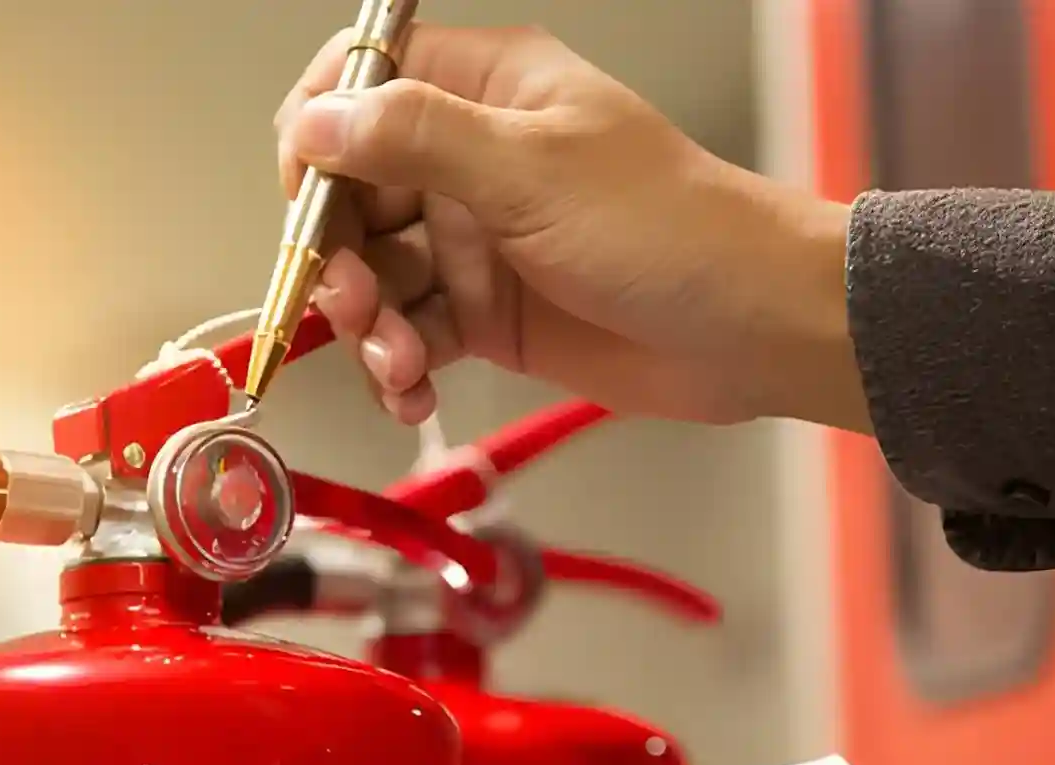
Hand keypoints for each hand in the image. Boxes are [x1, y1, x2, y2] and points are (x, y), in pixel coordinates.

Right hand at [275, 23, 866, 431]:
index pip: (364, 82)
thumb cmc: (660, 228)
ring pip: (375, 272)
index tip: (306, 195)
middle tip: (352, 303)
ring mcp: (474, 241)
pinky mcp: (485, 315)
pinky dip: (399, 366)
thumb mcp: (530, 171)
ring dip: (368, 324)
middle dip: (337, 253)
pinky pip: (411, 334)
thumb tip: (313, 123)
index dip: (320, 133)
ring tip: (397, 362)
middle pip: (353, 190)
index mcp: (484, 90)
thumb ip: (415, 140)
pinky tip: (410, 393)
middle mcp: (468, 159)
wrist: (747, 330)